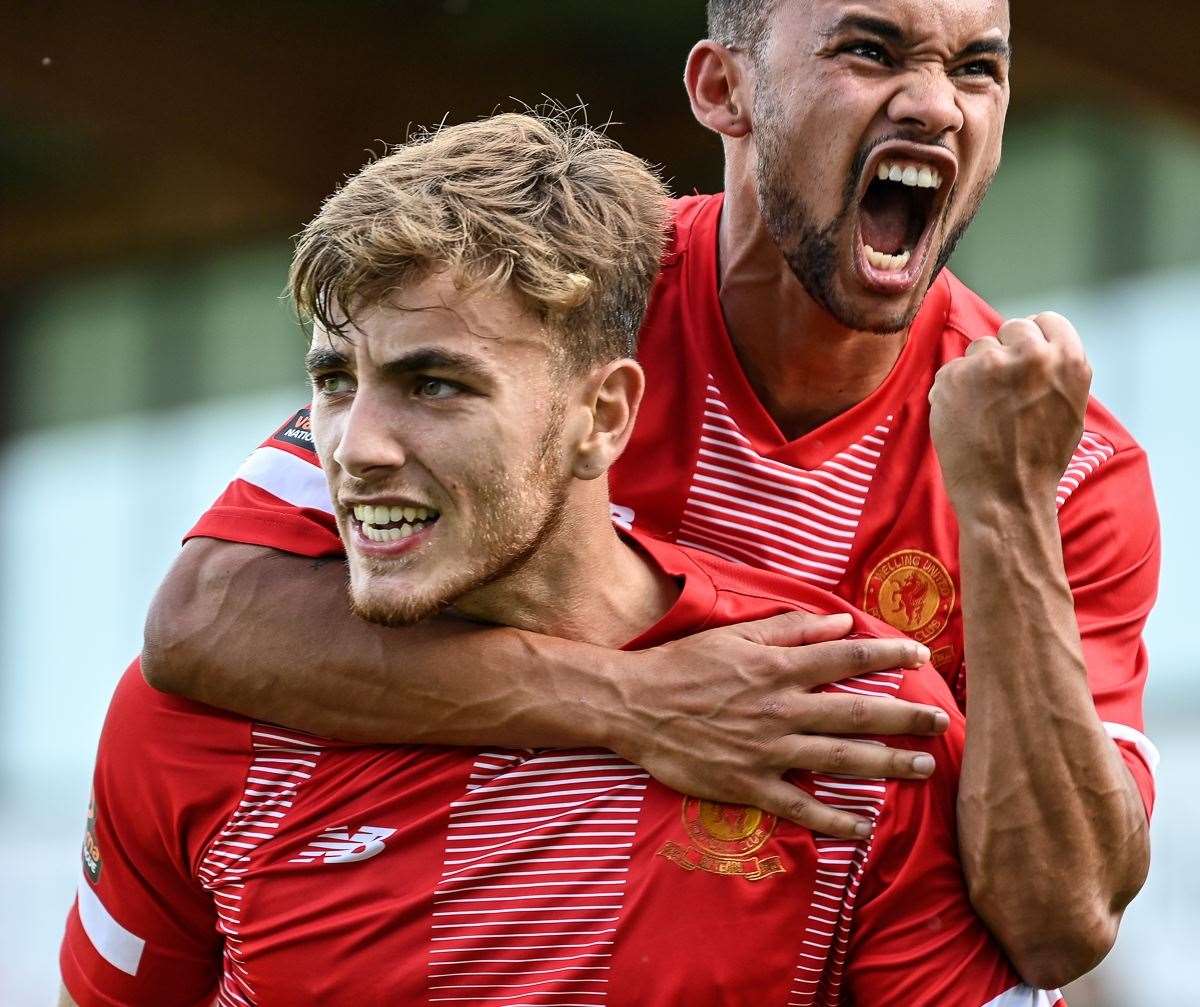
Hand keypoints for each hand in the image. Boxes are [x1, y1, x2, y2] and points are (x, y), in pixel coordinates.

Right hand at [607, 610, 948, 838]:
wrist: (633, 706)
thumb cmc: (682, 665)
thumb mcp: (735, 637)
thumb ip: (790, 630)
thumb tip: (840, 624)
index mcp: (778, 668)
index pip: (847, 658)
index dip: (888, 653)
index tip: (921, 654)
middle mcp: (781, 709)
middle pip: (857, 711)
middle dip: (905, 715)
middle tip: (941, 720)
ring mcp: (768, 750)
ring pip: (840, 758)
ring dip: (887, 763)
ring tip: (923, 766)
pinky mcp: (750, 785)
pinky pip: (801, 805)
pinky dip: (834, 819)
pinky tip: (864, 826)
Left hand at [929, 311, 1091, 516]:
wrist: (1005, 496)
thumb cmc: (1038, 458)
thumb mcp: (1070, 407)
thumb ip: (1056, 369)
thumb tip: (1036, 343)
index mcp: (1068, 359)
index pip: (1046, 321)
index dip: (1033, 339)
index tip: (1024, 357)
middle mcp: (1031, 354)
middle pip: (1011, 328)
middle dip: (1004, 352)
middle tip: (1002, 391)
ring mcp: (989, 363)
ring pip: (977, 349)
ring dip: (976, 373)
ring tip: (984, 412)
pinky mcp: (955, 377)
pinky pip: (950, 372)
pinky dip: (951, 392)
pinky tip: (963, 419)